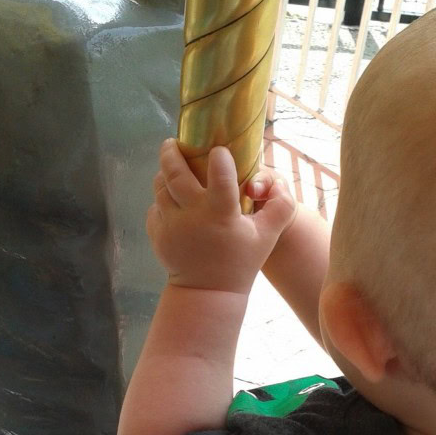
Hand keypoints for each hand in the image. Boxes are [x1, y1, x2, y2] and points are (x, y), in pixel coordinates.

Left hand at [148, 140, 295, 294]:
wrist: (208, 292)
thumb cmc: (241, 260)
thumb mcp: (268, 236)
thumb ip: (281, 207)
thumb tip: (276, 184)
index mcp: (221, 215)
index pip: (220, 174)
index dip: (219, 157)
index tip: (219, 150)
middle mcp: (192, 217)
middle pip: (175, 173)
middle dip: (173, 152)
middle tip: (175, 142)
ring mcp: (171, 226)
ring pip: (160, 187)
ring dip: (165, 173)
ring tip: (172, 165)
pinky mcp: (158, 234)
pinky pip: (155, 206)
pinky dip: (162, 198)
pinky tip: (172, 197)